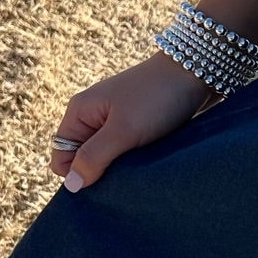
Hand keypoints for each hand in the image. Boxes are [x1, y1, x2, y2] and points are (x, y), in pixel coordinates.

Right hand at [50, 51, 207, 189]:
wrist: (195, 72)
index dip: (77, 175)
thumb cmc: (156, 98)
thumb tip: (71, 185)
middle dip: (100, 174)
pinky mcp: (136, 127)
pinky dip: (134, 162)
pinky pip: (126, 153)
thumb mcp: (123, 130)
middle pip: (84, 160)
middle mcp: (93, 117)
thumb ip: (94, 157)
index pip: (62, 158)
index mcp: (79, 113)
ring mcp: (115, 122)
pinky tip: (148, 166)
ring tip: (140, 172)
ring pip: (107, 159)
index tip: (104, 182)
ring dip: (120, 170)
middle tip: (126, 180)